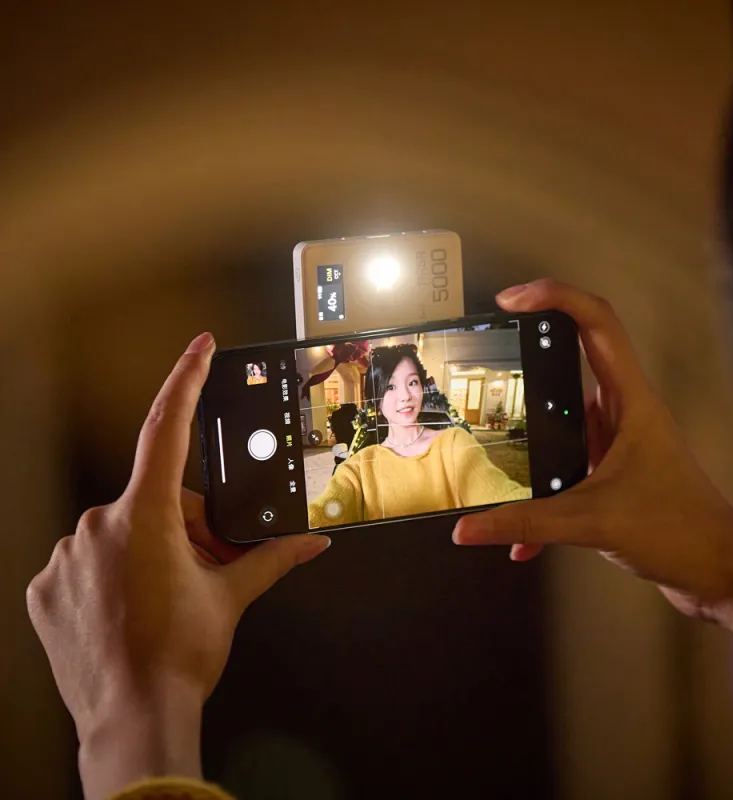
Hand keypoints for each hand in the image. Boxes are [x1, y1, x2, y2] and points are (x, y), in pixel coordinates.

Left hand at [26, 332, 329, 799]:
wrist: (131, 719)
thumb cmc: (177, 657)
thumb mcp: (230, 597)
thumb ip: (272, 558)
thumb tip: (312, 543)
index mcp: (146, 518)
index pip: (166, 430)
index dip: (185, 382)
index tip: (197, 348)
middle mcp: (98, 526)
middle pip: (156, 499)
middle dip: (186, 524)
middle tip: (205, 564)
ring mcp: (67, 556)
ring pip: (121, 529)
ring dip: (149, 549)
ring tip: (168, 594)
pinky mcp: (47, 586)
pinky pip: (86, 559)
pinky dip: (112, 572)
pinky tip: (130, 605)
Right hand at [453, 280, 732, 674]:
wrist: (719, 572)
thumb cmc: (678, 531)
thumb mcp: (591, 521)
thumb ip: (526, 524)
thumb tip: (468, 529)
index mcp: (630, 401)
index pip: (596, 324)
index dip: (554, 298)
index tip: (510, 300)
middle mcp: (623, 412)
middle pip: (576, 357)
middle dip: (530, 354)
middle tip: (488, 356)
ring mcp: (617, 441)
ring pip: (566, 414)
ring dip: (532, 426)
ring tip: (492, 433)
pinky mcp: (611, 471)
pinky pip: (566, 464)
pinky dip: (542, 491)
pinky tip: (522, 535)